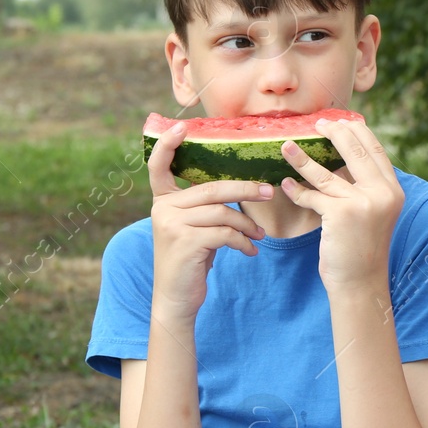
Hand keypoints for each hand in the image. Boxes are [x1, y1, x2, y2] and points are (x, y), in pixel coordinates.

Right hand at [147, 120, 270, 320]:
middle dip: (245, 190)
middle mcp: (163, 209)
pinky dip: (243, 241)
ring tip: (259, 235)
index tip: (182, 127)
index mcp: (162, 202)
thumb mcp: (193, 230)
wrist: (176, 300)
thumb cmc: (190, 262)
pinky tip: (250, 251)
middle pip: (211, 188)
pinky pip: (225, 233)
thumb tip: (245, 190)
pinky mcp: (186, 242)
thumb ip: (205, 209)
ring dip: (247, 224)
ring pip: (222, 212)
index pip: (158, 167)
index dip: (168, 145)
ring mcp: (172, 225)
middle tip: (269, 192)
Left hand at [279, 116, 403, 288]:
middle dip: (333, 133)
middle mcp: (382, 193)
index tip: (338, 121)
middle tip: (316, 124)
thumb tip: (342, 154)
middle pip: (355, 150)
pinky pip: (313, 196)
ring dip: (302, 157)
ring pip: (327, 173)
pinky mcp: (341, 215)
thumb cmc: (361, 246)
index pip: (375, 149)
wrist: (360, 282)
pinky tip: (287, 184)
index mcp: (392, 190)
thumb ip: (364, 186)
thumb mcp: (372, 212)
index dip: (355, 131)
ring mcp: (362, 203)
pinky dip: (297, 190)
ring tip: (286, 146)